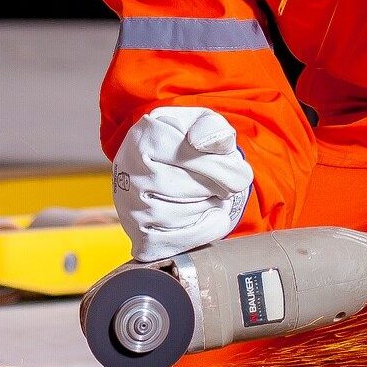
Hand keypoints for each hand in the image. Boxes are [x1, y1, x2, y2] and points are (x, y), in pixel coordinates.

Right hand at [112, 106, 253, 261]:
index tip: (236, 172)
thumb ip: (212, 128)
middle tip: (224, 186)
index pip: (189, 156)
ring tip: (212, 197)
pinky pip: (174, 242)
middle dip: (217, 188)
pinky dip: (203, 232)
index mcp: (146, 135)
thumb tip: (204, 144)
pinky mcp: (138, 235)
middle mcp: (129, 169)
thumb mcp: (204, 124)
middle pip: (187, 187)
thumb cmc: (189, 143)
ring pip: (181, 214)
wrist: (167, 167)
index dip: (221, 168)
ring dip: (209, 207)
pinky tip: (212, 217)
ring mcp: (130, 205)